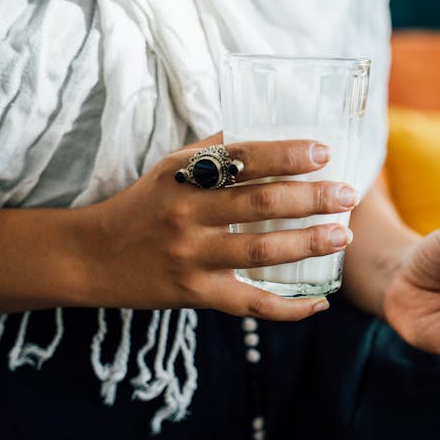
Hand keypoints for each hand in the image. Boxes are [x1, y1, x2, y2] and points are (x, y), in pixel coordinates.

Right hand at [79, 135, 358, 320]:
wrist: (93, 256)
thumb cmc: (142, 205)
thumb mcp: (170, 168)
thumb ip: (214, 152)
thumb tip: (270, 131)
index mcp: (184, 177)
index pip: (242, 158)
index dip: (285, 154)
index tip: (324, 153)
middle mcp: (187, 215)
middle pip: (259, 205)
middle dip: (310, 199)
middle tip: (347, 195)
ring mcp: (191, 258)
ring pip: (259, 252)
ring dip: (307, 244)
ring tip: (343, 237)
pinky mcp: (195, 294)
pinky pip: (249, 304)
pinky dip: (288, 307)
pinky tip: (319, 302)